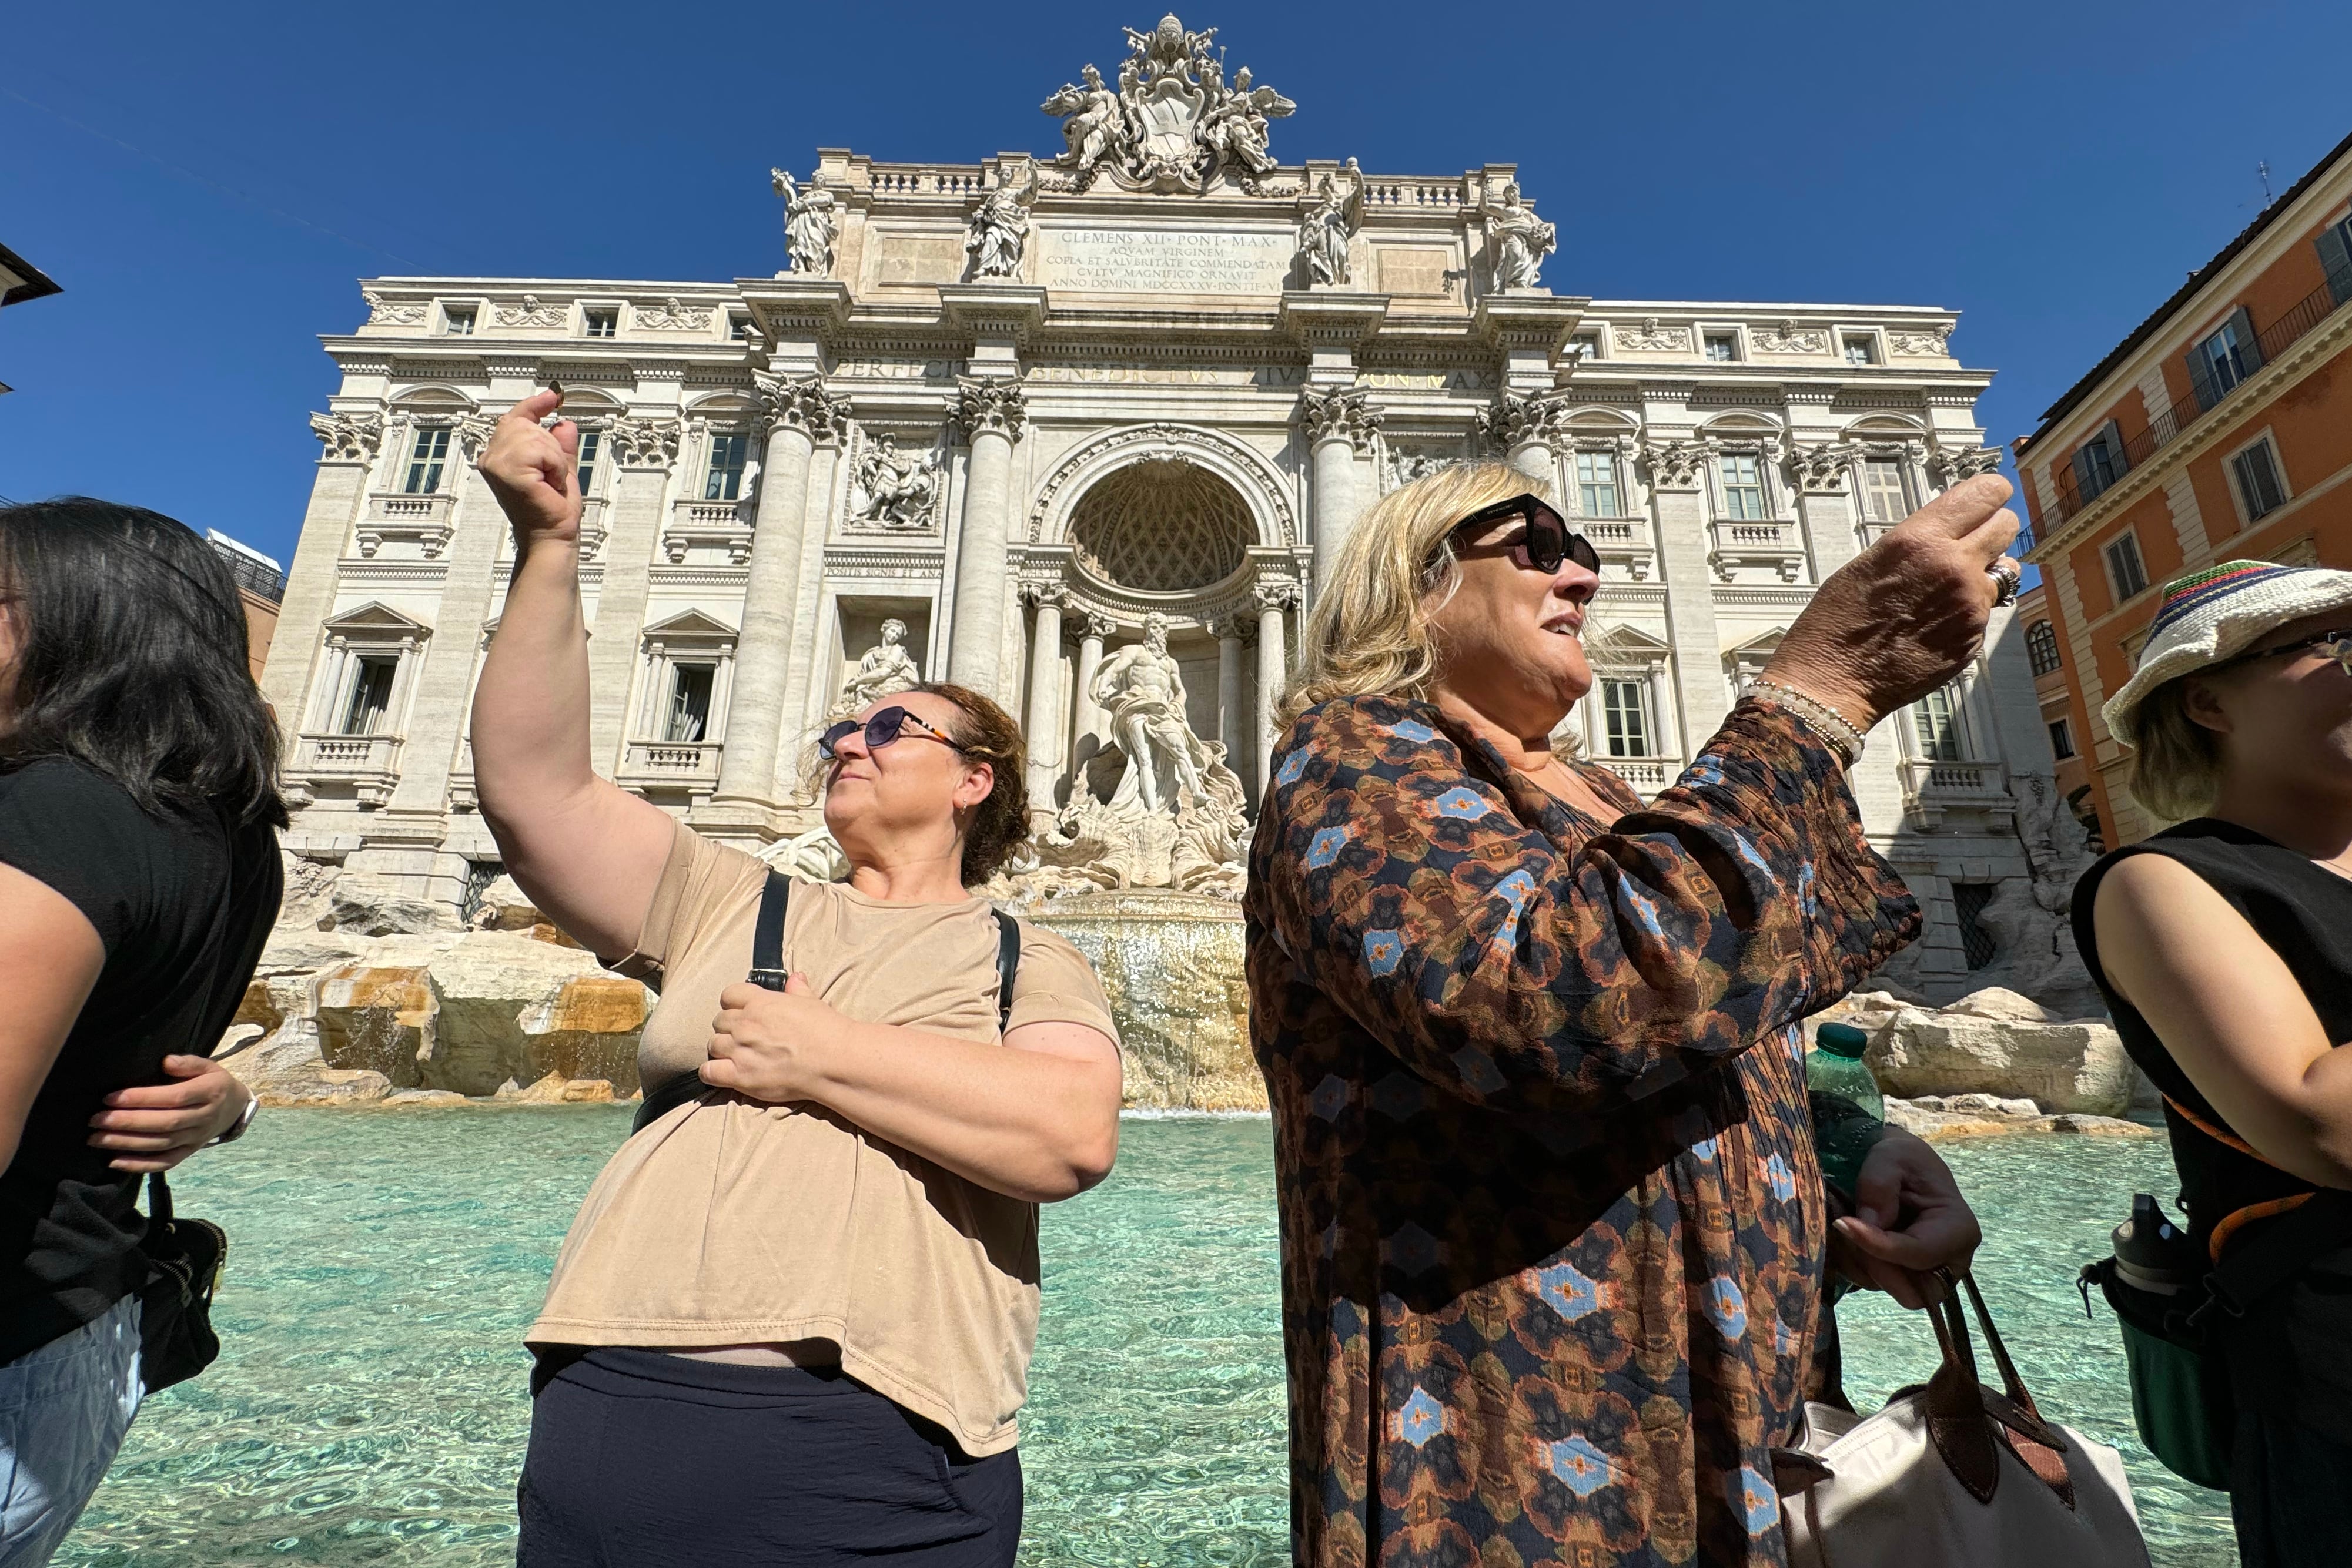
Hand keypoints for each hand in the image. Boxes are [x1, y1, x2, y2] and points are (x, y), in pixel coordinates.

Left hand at [86, 1055, 252, 1172]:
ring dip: (126, 1143)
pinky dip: (140, 1165)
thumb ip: (188, 1063)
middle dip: (127, 1122)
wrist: (235, 1109)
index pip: (174, 1098)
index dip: (142, 1098)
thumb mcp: (209, 1066)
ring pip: (160, 1144)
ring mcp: (196, 1138)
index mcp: (209, 1093)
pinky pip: (165, 1162)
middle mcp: (204, 1118)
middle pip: (164, 1123)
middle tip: (96, 1120)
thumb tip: (166, 1061)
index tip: (111, 1098)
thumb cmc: (214, 1083)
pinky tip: (115, 1162)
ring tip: (96, 1139)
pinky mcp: (189, 1152)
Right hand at [479, 387, 581, 544]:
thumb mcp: (561, 469)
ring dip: (554, 459)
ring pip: (535, 435)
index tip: (552, 396)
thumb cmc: (553, 510)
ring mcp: (495, 464)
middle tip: (552, 475)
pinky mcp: (507, 471)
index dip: (533, 405)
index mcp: (499, 455)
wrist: (554, 535)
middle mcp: (491, 457)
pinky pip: (541, 450)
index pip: (514, 418)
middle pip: (526, 424)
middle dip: (550, 447)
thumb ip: (560, 446)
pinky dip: (555, 466)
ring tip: (550, 481)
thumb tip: (564, 423)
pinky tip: (550, 484)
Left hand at [703, 974, 840, 1103]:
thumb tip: (795, 977)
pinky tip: (721, 1073)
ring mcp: (740, 1050)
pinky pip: (709, 1072)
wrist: (833, 1061)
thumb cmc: (825, 1030)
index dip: (734, 1004)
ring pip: (713, 1045)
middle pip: (719, 1021)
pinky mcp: (740, 1076)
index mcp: (760, 1002)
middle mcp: (745, 1024)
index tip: (742, 1012)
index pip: (729, 995)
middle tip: (743, 1038)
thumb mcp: (811, 1002)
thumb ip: (797, 989)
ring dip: (721, 1050)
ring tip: (735, 1056)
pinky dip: (711, 1073)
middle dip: (728, 1028)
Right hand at [1761, 473, 2020, 732]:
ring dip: (1983, 574)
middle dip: (1992, 530)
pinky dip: (1967, 613)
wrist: (1831, 682)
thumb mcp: (1871, 562)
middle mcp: (1952, 567)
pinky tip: (1933, 625)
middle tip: (1972, 543)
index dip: (1989, 494)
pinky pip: (1986, 611)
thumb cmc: (1837, 622)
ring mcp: (1968, 606)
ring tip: (1945, 592)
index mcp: (1919, 539)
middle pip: (2007, 526)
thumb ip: (1920, 542)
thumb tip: (1957, 533)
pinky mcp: (1973, 639)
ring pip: (2004, 572)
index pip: (1987, 492)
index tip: (1986, 501)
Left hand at [1831, 1126, 1982, 1308]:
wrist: (1898, 1165)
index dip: (1878, 1245)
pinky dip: (1851, 1262)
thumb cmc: (1902, 1159)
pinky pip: (1871, 1283)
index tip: (1842, 1223)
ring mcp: (1926, 1273)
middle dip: (1874, 1265)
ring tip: (1839, 1220)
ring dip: (1856, 1260)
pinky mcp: (1902, 1276)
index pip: (1918, 1254)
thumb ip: (1879, 1185)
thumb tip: (1867, 1222)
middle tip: (1844, 1228)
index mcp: (1958, 1231)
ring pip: (1885, 1288)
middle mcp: (1949, 1262)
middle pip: (1913, 1293)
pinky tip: (1842, 1232)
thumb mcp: (1890, 1156)